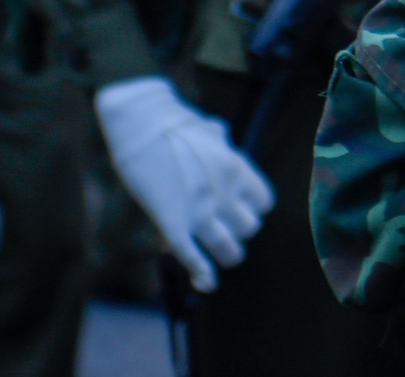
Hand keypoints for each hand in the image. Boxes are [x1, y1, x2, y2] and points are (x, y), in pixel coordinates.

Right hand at [95, 77, 274, 291]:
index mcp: (238, 168)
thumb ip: (221, 142)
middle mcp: (227, 191)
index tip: (236, 211)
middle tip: (222, 231)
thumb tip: (221, 136)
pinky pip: (192, 255)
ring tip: (219, 258)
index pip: (263, 203)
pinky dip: (201, 273)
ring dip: (225, 256)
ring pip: (228, 248)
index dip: (250, 210)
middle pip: (248, 229)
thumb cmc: (172, 122)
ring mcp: (201, 209)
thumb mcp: (210, 130)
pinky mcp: (173, 221)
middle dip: (238, 233)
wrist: (142, 120)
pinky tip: (206, 283)